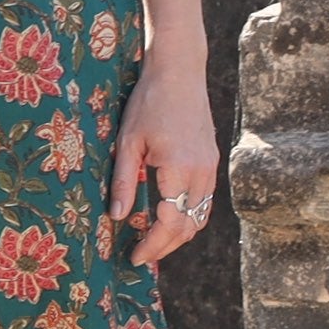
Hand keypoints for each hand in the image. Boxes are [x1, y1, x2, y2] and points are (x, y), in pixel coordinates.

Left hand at [108, 44, 218, 267]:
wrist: (180, 70)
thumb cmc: (148, 101)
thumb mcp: (128, 141)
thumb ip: (123, 181)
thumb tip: (116, 218)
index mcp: (179, 169)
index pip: (170, 224)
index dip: (152, 246)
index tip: (134, 258)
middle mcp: (202, 172)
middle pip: (189, 226)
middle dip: (165, 246)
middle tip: (140, 254)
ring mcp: (211, 166)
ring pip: (200, 215)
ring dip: (179, 233)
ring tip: (153, 239)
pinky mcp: (212, 159)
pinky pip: (205, 199)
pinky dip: (189, 214)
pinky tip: (170, 214)